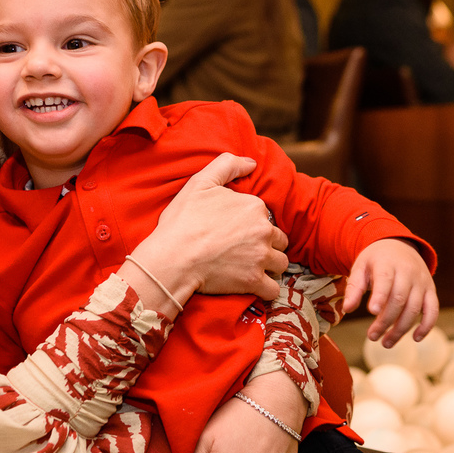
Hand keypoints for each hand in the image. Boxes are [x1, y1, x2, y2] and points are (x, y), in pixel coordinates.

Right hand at [129, 154, 288, 307]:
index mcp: (254, 206)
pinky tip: (254, 286)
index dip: (252, 224)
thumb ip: (227, 165)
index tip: (235, 231)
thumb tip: (251, 162)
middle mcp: (263, 231)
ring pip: (281, 263)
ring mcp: (261, 258)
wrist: (172, 258)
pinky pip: (273, 289)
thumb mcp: (199, 183)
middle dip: (266, 245)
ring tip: (251, 268)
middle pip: (279, 240)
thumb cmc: (182, 221)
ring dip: (270, 267)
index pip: (265, 216)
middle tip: (245, 250)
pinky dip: (266, 289)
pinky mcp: (254, 282)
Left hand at [342, 239, 438, 345]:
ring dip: (402, 328)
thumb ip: (354, 287)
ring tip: (386, 343)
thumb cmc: (376, 261)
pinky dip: (427, 325)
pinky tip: (415, 338)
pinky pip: (433, 310)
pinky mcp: (431, 290)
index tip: (372, 312)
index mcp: (387, 263)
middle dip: (386, 321)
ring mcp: (422, 282)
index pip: (385, 280)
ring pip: (415, 308)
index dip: (380, 296)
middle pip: (399, 299)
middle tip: (372, 337)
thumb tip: (347, 309)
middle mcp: (408, 272)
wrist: (399, 246)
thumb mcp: (360, 267)